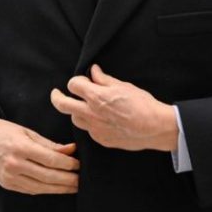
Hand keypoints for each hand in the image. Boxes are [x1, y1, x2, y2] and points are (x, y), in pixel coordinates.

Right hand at [0, 116, 79, 194]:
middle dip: (68, 179)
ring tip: (73, 187)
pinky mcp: (7, 185)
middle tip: (81, 179)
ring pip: (41, 187)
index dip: (68, 164)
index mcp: (21, 147)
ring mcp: (10, 177)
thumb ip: (49, 144)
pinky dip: (45, 190)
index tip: (79, 164)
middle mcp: (15, 164)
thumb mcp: (26, 132)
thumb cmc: (3, 131)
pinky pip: (31, 190)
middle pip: (48, 176)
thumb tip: (71, 150)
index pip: (51, 159)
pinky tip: (56, 188)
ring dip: (59, 188)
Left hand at [50, 64, 177, 151]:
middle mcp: (92, 113)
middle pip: (62, 105)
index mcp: (96, 97)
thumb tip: (93, 72)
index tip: (80, 81)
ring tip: (86, 108)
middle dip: (57, 97)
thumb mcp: (123, 86)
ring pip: (75, 119)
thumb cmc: (142, 104)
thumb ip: (104, 79)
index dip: (76, 81)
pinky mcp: (101, 139)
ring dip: (76, 111)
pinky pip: (88, 130)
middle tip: (56, 94)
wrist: (155, 127)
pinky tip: (101, 120)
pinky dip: (90, 123)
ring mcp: (95, 129)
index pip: (73, 85)